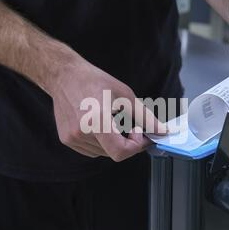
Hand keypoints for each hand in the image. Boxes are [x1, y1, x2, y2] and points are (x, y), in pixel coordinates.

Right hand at [45, 55, 166, 161]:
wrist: (65, 76)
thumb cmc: (95, 81)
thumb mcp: (126, 96)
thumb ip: (146, 118)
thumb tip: (163, 132)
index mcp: (97, 120)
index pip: (120, 151)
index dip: (136, 146)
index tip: (141, 134)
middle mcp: (82, 132)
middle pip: (113, 153)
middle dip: (127, 143)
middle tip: (131, 126)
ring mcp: (72, 138)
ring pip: (103, 153)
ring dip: (113, 143)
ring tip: (112, 121)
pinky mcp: (67, 139)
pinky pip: (91, 150)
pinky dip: (101, 143)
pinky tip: (99, 125)